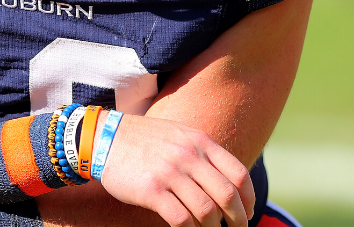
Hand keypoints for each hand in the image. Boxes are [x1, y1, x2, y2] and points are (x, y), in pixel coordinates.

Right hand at [98, 116, 254, 226]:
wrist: (104, 137)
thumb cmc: (144, 140)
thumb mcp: (179, 135)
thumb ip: (203, 152)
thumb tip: (228, 181)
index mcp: (200, 142)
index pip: (238, 174)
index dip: (249, 199)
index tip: (248, 212)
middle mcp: (189, 156)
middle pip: (227, 195)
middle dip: (238, 219)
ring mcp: (170, 173)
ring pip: (206, 211)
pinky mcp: (152, 190)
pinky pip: (181, 219)